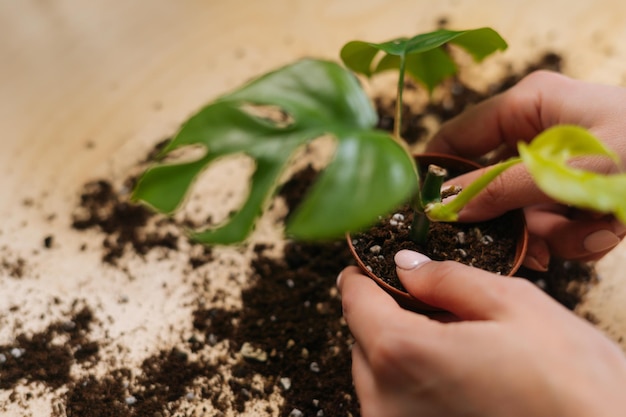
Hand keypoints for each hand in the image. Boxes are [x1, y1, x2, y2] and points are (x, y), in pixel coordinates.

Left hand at [337, 251, 625, 416]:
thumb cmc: (573, 386)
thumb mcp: (514, 306)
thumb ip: (446, 280)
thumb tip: (406, 266)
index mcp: (403, 354)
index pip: (355, 301)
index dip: (363, 277)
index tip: (372, 266)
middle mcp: (385, 402)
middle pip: (362, 339)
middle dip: (388, 315)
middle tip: (430, 305)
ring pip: (377, 374)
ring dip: (402, 352)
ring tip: (455, 345)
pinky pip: (394, 404)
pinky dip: (413, 384)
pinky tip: (457, 378)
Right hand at [427, 70, 625, 268]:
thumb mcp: (572, 168)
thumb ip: (503, 188)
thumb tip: (446, 204)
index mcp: (529, 106)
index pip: (458, 135)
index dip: (439, 171)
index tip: (426, 208)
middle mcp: (539, 133)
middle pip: (492, 185)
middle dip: (515, 219)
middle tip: (527, 245)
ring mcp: (559, 164)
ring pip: (525, 212)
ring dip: (555, 233)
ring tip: (594, 230)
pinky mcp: (579, 190)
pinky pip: (555, 223)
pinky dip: (578, 237)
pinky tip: (608, 231)